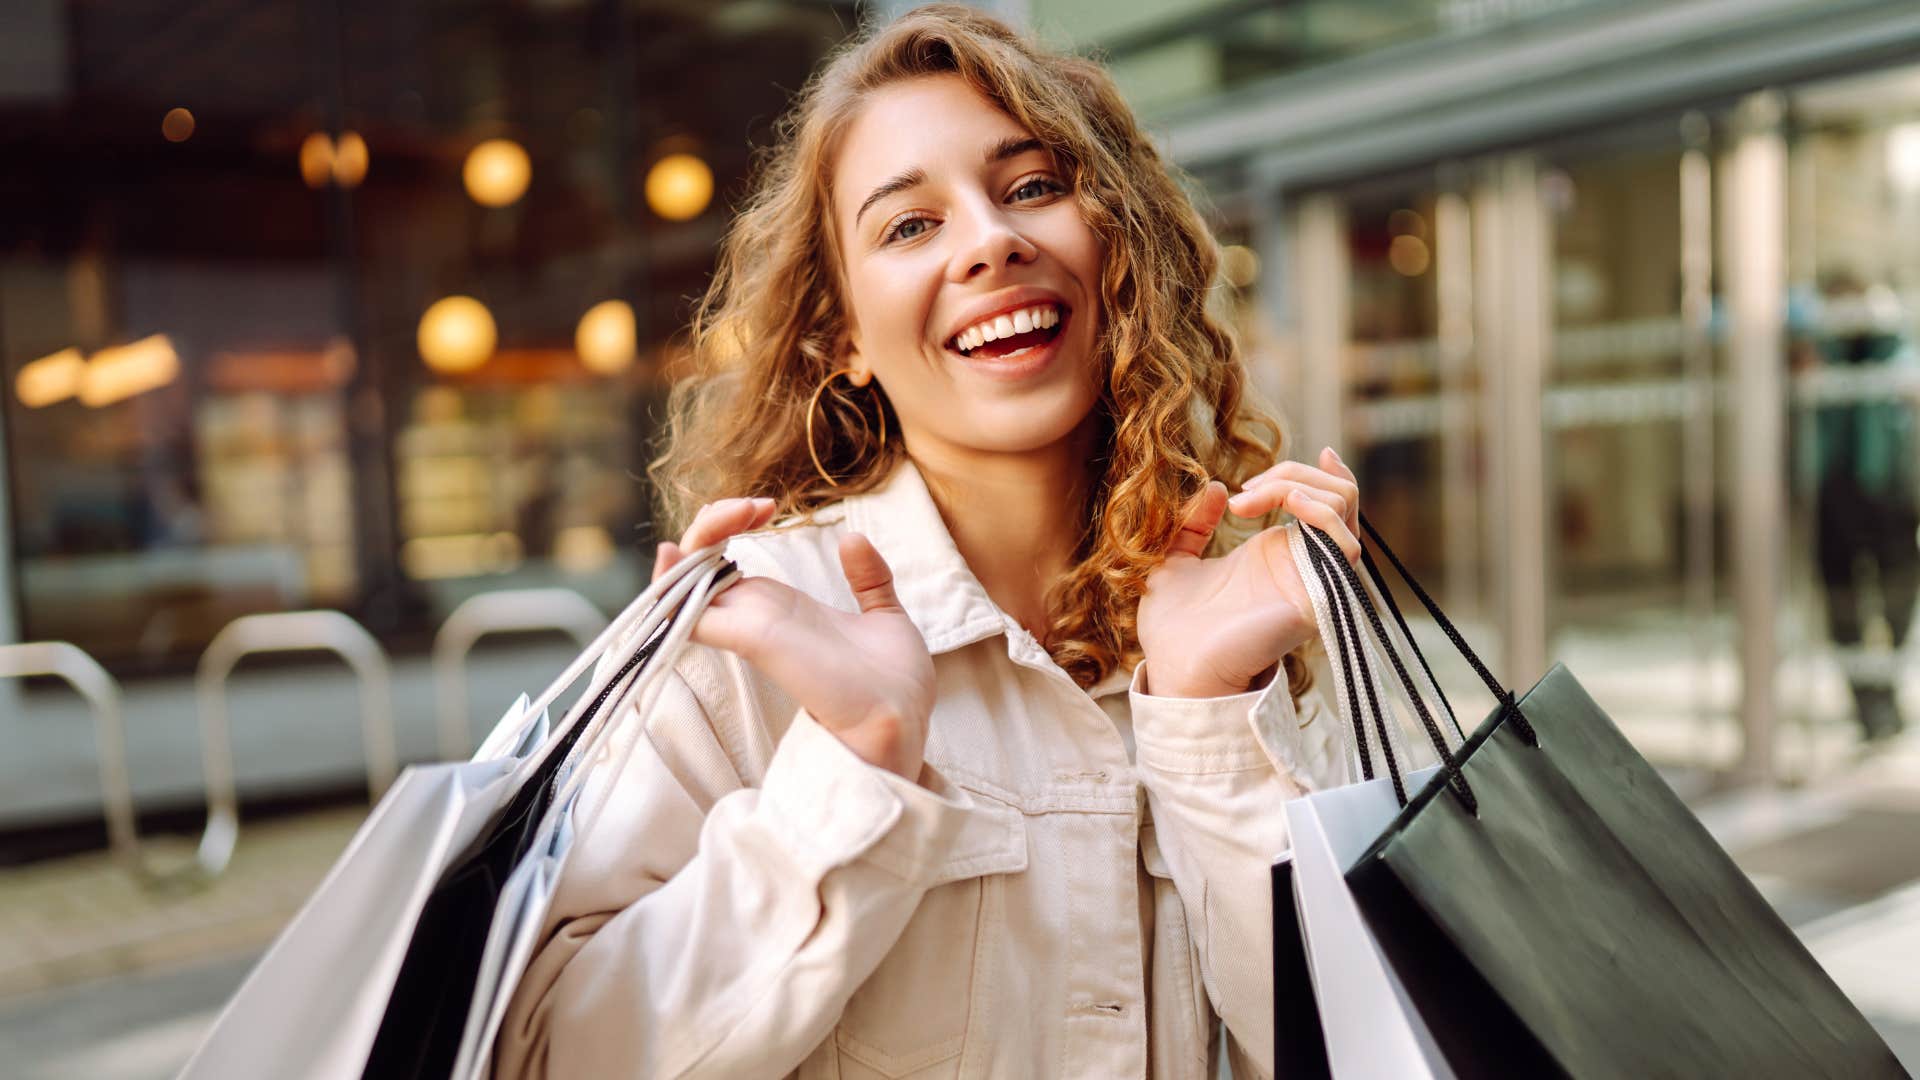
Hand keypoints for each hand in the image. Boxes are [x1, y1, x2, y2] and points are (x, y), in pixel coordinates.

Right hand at [654, 499, 934, 778]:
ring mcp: (749, 629)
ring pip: (682, 588)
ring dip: (685, 550)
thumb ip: (868, 578)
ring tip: (725, 515)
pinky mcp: (753, 640)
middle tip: (757, 507)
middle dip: (712, 522)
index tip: (767, 507)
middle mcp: (756, 617)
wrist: (903, 719)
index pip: (723, 562)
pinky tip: (671, 558)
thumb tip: (853, 540)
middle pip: (697, 565)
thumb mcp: (884, 616)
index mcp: (779, 608)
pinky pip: (690, 617)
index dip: (729, 523)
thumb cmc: (894, 683)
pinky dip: (671, 589)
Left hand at [1136, 448, 1362, 698]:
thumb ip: (1193, 522)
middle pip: (1338, 496)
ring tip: (1250, 500)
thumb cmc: (1172, 626)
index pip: (1322, 501)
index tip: (1271, 467)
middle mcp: (1303, 563)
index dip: (1314, 472)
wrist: (1173, 667)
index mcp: (1276, 554)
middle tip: (1245, 494)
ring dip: (1301, 486)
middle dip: (1295, 473)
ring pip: (1344, 510)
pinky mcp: (1318, 598)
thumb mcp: (1174, 560)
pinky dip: (1319, 511)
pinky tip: (1286, 503)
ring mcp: (1314, 579)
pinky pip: (1344, 545)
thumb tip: (1215, 487)